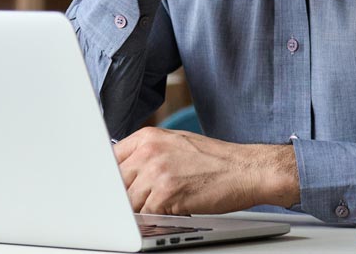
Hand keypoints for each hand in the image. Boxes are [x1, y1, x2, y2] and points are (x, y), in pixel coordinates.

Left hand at [113, 127, 299, 215]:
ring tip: (162, 205)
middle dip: (124, 197)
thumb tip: (123, 171)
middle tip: (141, 201)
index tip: (110, 189)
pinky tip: (170, 211)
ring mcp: (156, 172)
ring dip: (141, 209)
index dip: (110, 178)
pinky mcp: (166, 194)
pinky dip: (154, 219)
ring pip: (128, 202)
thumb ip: (148, 154)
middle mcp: (148, 152)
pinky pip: (146, 215)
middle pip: (116, 183)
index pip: (110, 159)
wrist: (245, 169)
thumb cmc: (215, 160)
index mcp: (147, 137)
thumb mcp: (175, 144)